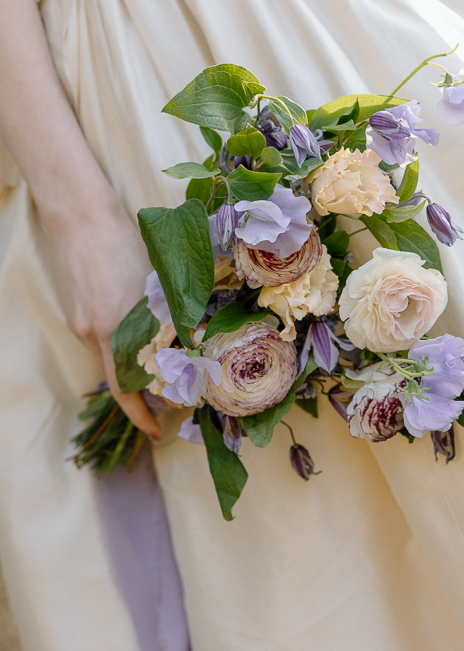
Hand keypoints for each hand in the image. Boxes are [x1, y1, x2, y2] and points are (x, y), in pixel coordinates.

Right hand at [47, 198, 161, 440]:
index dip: (143, 414)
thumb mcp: (159, 278)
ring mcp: (83, 325)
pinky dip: (119, 351)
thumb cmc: (127, 242)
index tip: (157, 432)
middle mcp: (99, 332)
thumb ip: (175, 311)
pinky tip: (136, 341)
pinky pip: (99, 345)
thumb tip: (200, 338)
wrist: (82, 218)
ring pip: (109, 363)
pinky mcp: (76, 316)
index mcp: (122, 326)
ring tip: (156, 377)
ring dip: (131, 374)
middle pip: (118, 382)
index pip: (131, 386)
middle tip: (159, 417)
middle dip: (137, 405)